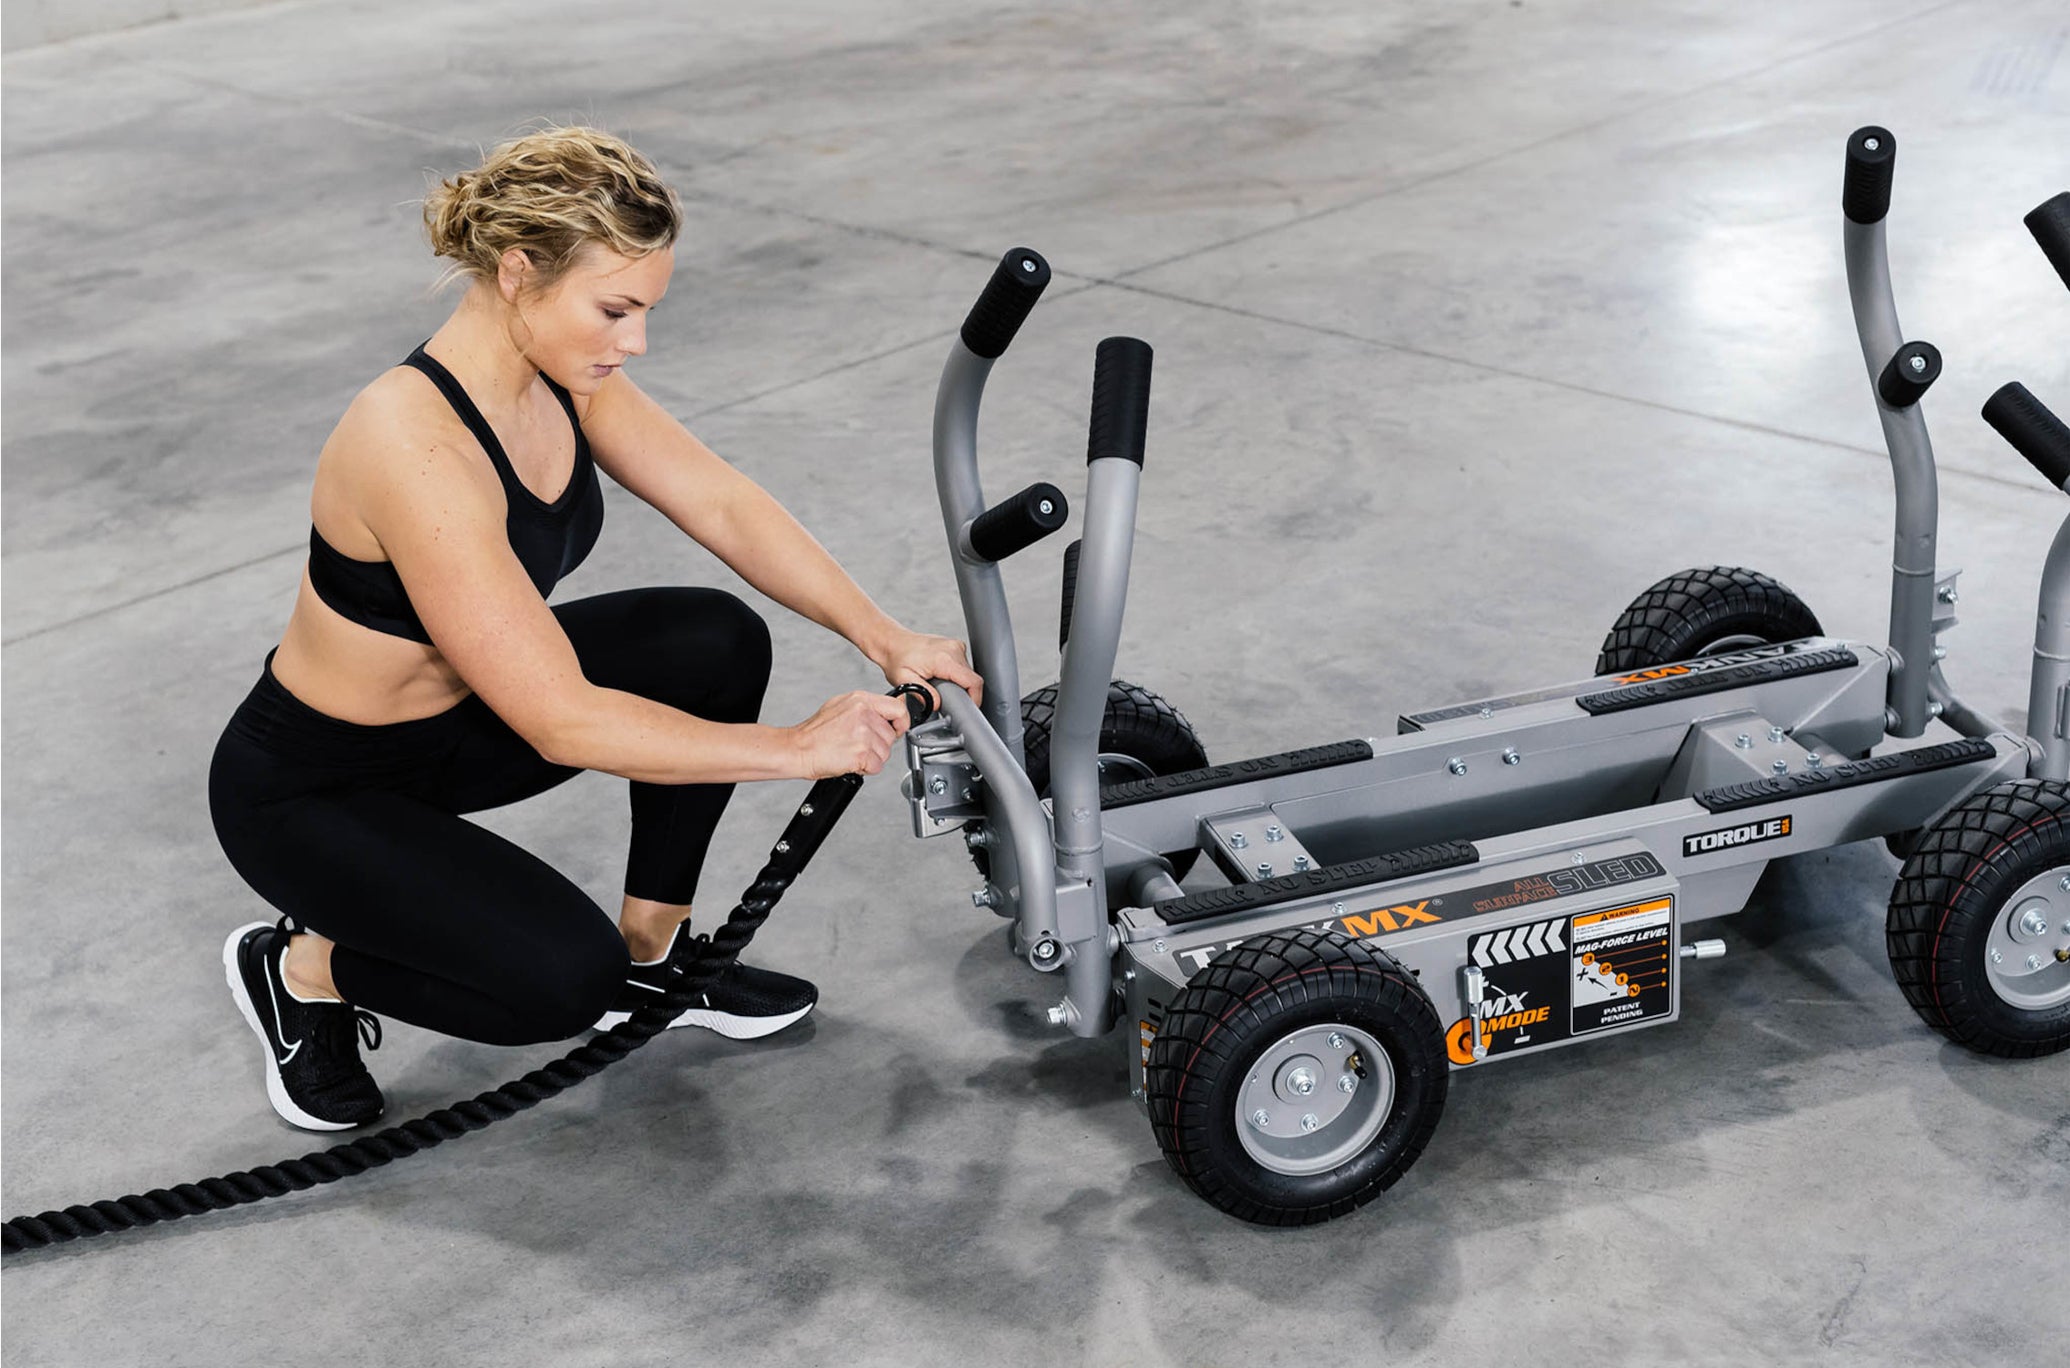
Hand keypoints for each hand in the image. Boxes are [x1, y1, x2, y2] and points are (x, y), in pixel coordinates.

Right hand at [790, 690, 913, 777]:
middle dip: (878, 745)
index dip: (901, 722)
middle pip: (891, 735)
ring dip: (871, 758)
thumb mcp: (841, 706)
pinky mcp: (861, 753)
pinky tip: (850, 760)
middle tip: (858, 745)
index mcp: (861, 700)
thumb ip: (866, 707)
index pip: (898, 708)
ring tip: (851, 751)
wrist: (797, 749)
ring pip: (885, 753)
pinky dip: (865, 769)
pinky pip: (876, 767)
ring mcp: (863, 734)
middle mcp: (864, 714)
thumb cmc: (815, 732)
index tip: (897, 729)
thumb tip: (886, 711)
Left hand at [874, 626, 983, 710]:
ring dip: (959, 683)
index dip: (974, 699)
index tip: (968, 708)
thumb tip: (937, 704)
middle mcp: (953, 649)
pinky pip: (964, 666)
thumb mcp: (903, 681)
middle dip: (962, 692)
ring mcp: (956, 645)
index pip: (973, 682)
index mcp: (943, 658)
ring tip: (940, 684)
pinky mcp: (956, 646)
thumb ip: (922, 694)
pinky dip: (956, 675)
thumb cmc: (897, 659)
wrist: (893, 643)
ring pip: (969, 673)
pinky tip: (942, 676)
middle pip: (971, 679)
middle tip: (946, 698)